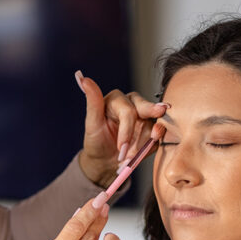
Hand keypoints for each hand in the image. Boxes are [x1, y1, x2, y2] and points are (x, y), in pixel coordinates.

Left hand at [76, 70, 167, 187]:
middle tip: (156, 130)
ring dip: (143, 145)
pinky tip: (140, 154)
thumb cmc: (96, 140)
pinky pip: (156, 138)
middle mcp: (133, 105)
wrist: (103, 160)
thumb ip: (92, 102)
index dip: (127, 131)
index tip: (121, 149)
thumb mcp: (91, 123)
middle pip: (146, 108)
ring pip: (152, 127)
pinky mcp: (150, 132)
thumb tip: (83, 79)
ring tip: (130, 158)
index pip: (128, 111)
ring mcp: (144, 119)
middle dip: (152, 117)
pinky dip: (149, 148)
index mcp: (118, 100)